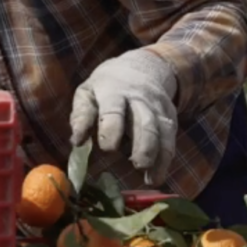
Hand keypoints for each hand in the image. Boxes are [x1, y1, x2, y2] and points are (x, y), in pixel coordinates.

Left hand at [69, 49, 178, 177]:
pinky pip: (169, 139)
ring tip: (150, 178)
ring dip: (157, 155)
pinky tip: (156, 176)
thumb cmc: (105, 87)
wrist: (141, 67)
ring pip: (161, 131)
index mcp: (113, 90)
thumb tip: (77, 142)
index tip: (107, 149)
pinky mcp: (169, 117)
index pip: (113, 109)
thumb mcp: (88, 93)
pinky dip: (165, 160)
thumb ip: (82, 116)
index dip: (111, 129)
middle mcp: (138, 98)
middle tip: (137, 164)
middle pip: (144, 121)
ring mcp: (156, 107)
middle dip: (143, 144)